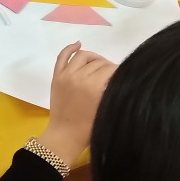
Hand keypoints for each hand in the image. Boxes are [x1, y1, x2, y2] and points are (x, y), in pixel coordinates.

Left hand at [37, 43, 116, 164]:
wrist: (65, 136)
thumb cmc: (89, 127)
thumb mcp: (106, 108)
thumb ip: (112, 89)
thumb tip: (119, 76)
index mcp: (93, 86)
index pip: (110, 69)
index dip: (119, 71)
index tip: (122, 75)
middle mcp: (79, 76)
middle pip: (98, 62)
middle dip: (108, 66)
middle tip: (112, 74)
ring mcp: (66, 75)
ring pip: (83, 55)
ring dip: (93, 57)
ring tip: (99, 63)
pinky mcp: (56, 77)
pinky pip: (62, 56)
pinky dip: (70, 48)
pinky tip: (78, 44)